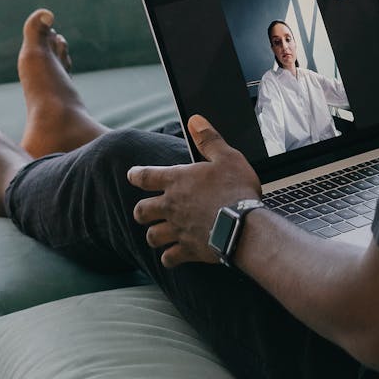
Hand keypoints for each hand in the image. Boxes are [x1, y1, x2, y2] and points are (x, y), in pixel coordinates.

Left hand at [128, 115, 260, 268]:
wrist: (245, 226)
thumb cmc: (236, 189)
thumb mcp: (227, 157)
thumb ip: (208, 139)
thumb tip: (194, 120)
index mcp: (178, 181)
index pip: (145, 176)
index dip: (136, 175)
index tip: (133, 175)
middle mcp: (171, 206)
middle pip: (141, 211)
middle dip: (142, 211)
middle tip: (147, 211)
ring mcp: (177, 230)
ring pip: (152, 236)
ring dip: (154, 235)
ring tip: (160, 234)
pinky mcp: (188, 250)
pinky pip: (169, 258)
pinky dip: (169, 257)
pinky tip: (173, 255)